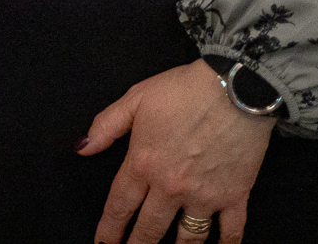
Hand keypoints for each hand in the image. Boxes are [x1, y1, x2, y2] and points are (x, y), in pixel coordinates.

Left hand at [81, 59, 275, 243]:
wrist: (235, 89)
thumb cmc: (183, 90)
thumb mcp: (135, 99)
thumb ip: (105, 126)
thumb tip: (81, 147)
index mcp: (143, 163)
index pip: (119, 205)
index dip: (109, 228)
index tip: (102, 243)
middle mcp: (170, 186)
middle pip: (149, 227)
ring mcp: (204, 195)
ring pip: (187, 237)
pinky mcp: (235, 196)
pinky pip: (230, 231)